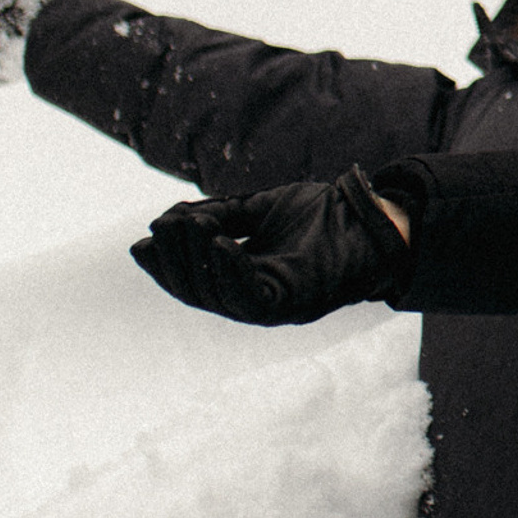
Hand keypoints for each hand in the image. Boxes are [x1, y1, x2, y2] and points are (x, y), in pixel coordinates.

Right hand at [132, 168, 412, 323]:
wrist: (376, 218)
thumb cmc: (326, 215)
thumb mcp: (265, 209)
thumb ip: (224, 215)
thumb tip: (170, 219)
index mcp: (245, 281)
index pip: (193, 280)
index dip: (164, 265)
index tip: (141, 241)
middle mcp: (254, 301)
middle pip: (198, 290)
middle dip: (174, 258)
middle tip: (162, 225)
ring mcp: (273, 308)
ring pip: (217, 295)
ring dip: (196, 259)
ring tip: (186, 226)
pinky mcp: (293, 304)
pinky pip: (249, 295)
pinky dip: (230, 270)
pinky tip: (218, 243)